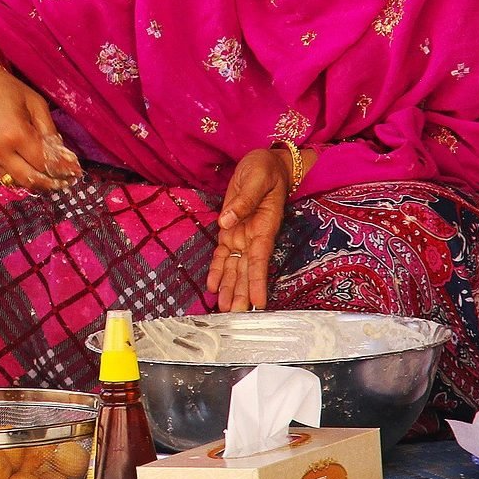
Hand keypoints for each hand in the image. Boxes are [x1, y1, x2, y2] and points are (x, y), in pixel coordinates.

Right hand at [0, 51, 82, 193]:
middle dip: (52, 184)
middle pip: (31, 179)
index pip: (44, 163)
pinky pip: (3, 173)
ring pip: (17, 181)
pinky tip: (28, 167)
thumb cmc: (2, 87)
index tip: (75, 172)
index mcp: (16, 134)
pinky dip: (18, 173)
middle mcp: (0, 151)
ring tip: (51, 178)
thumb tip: (62, 153)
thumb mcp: (33, 101)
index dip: (63, 170)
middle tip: (65, 182)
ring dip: (36, 182)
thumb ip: (49, 129)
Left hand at [204, 148, 301, 311]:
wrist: (266, 162)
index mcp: (265, 226)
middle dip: (241, 293)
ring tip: (223, 309)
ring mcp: (242, 235)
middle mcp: (253, 236)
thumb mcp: (257, 178)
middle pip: (246, 270)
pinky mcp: (230, 230)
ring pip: (235, 267)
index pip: (260, 258)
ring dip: (229, 288)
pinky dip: (217, 270)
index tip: (257, 302)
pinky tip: (211, 287)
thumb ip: (244, 200)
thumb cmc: (266, 169)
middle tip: (235, 315)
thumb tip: (226, 222)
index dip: (257, 281)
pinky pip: (223, 254)